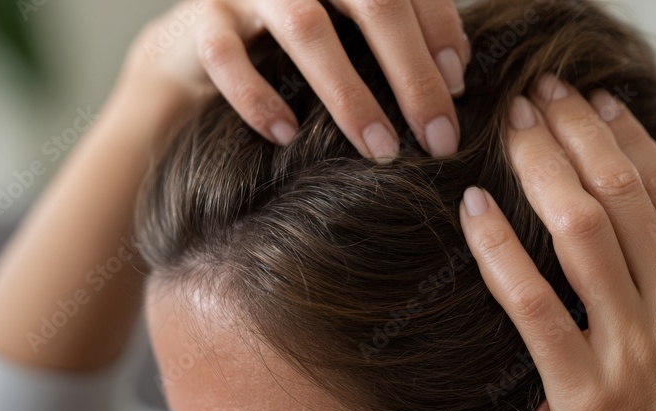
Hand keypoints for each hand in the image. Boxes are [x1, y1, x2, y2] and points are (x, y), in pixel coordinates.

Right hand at [126, 0, 470, 158]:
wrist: (195, 37)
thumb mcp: (350, 28)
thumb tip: (456, 77)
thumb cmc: (292, 38)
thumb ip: (401, 35)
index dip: (440, 33)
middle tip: (438, 138)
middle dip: (412, 74)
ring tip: (381, 149)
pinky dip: (257, 99)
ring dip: (350, 95)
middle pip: (372, 2)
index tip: (460, 90)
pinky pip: (225, 55)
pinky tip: (286, 135)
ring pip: (305, 27)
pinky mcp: (202, 18)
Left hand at [458, 75, 655, 410]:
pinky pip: (531, 302)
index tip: (594, 104)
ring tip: (512, 128)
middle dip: (574, 132)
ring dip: (538, 166)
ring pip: (579, 228)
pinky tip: (476, 209)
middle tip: (541, 94)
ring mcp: (636, 346)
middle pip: (621, 192)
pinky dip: (499, 249)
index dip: (627, 137)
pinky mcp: (587, 389)